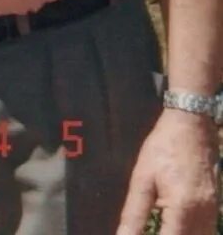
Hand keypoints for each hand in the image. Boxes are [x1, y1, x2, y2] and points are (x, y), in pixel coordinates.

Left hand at [114, 110, 219, 234]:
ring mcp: (213, 211)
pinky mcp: (215, 206)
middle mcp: (203, 214)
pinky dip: (192, 233)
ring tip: (161, 229)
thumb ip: (134, 213)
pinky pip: (207, 230)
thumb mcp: (142, 179)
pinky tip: (174, 229)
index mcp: (182, 207)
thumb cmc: (163, 148)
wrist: (191, 126)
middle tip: (147, 232)